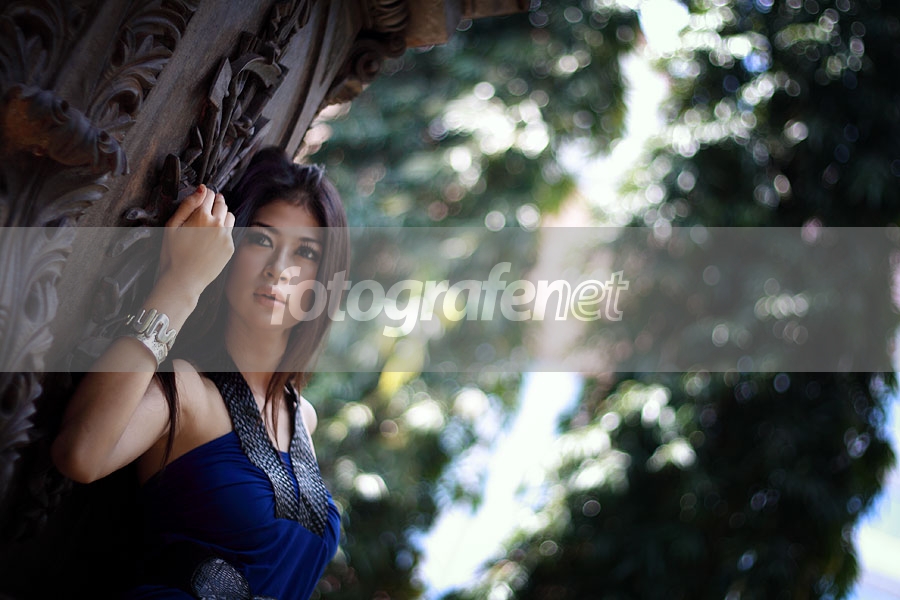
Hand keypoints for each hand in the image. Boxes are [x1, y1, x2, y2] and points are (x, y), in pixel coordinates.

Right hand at [158, 184, 235, 298]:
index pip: (209, 194)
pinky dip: (223, 231)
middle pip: (222, 203)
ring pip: (229, 216)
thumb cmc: (173, 254)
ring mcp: (226, 236)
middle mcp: (217, 224)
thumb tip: (202, 189)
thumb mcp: (172, 226)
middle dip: (214, 202)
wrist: (184, 279)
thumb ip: (187, 205)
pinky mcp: (230, 247)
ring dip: (222, 215)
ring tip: (209, 223)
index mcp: (201, 216)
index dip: (204, 195)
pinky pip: (230, 232)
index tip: (200, 199)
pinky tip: (211, 239)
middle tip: (206, 209)